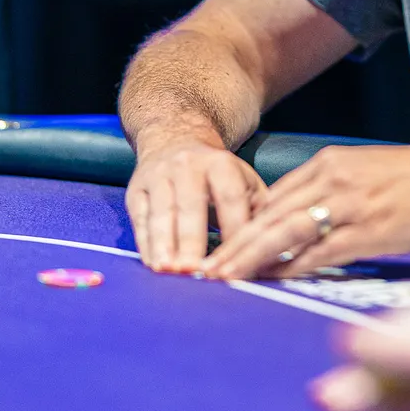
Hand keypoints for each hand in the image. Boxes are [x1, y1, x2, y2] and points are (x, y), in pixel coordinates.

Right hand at [125, 131, 266, 272]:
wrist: (175, 139)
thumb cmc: (218, 174)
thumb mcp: (244, 180)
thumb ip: (258, 209)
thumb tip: (273, 246)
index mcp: (221, 163)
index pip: (230, 197)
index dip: (233, 228)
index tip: (236, 259)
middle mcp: (187, 166)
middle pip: (190, 206)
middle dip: (192, 240)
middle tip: (194, 270)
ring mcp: (158, 176)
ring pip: (161, 213)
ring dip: (164, 244)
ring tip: (168, 271)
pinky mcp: (136, 189)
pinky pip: (140, 218)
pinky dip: (145, 244)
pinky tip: (153, 264)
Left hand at [202, 139, 409, 280]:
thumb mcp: (368, 172)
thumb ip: (334, 190)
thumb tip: (303, 216)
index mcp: (331, 163)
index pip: (273, 196)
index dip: (244, 224)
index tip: (221, 244)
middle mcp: (332, 181)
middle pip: (269, 215)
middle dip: (234, 245)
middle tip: (206, 269)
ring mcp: (348, 206)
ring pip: (284, 234)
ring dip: (250, 260)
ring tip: (224, 279)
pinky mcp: (367, 232)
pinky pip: (318, 254)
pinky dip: (290, 269)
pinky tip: (272, 281)